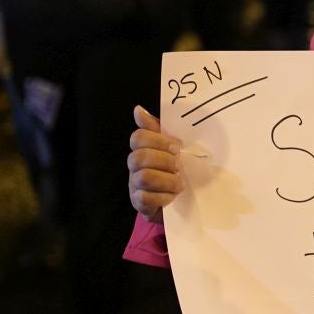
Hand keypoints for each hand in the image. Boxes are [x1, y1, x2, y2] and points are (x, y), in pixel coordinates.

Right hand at [128, 105, 185, 222]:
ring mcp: (134, 185)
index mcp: (141, 149)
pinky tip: (172, 197)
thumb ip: (157, 129)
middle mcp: (134, 166)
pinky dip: (163, 197)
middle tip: (179, 166)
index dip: (158, 141)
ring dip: (166, 180)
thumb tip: (138, 109)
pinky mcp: (139, 203)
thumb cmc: (172, 170)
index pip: (139, 137)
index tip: (176, 147)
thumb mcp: (169, 149)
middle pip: (139, 157)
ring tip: (179, 184)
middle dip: (164, 161)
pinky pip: (146, 198)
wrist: (176, 202)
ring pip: (143, 177)